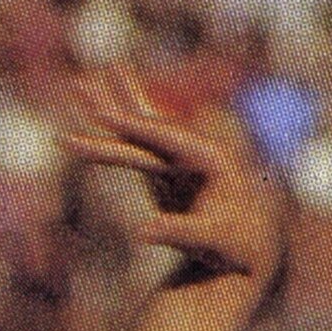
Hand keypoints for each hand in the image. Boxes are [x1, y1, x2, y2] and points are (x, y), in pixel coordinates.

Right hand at [55, 84, 286, 289]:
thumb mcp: (212, 239)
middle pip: (147, 123)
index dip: (134, 128)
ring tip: (79, 84)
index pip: (166, 136)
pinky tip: (98, 116)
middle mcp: (194, 148)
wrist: (252, 246)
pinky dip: (114, 133)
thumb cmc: (237, 244)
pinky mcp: (166, 170)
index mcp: (211, 157)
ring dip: (109, 106)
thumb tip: (141, 232)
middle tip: (80, 85)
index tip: (104, 116)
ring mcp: (179, 158)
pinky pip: (135, 147)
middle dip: (112, 105)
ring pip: (137, 129)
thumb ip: (179, 231)